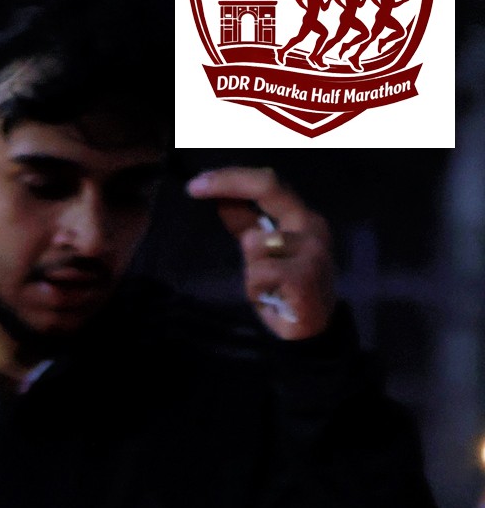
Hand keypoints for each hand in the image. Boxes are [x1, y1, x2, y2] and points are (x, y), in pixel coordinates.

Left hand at [186, 166, 336, 340]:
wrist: (310, 330)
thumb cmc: (286, 291)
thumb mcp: (262, 254)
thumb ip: (246, 226)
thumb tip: (223, 200)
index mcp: (301, 219)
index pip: (268, 184)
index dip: (232, 178)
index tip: (196, 183)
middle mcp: (311, 226)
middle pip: (267, 187)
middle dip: (227, 183)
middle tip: (194, 187)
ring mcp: (312, 249)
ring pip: (253, 242)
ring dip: (250, 270)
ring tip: (266, 287)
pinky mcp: (305, 274)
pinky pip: (259, 272)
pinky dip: (255, 289)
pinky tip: (272, 297)